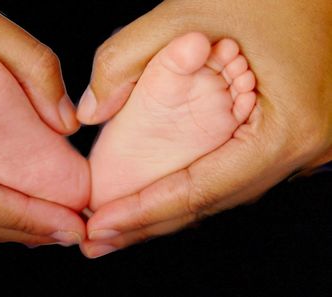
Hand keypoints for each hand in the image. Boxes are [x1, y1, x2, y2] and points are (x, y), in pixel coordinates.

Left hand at [79, 0, 331, 257]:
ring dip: (167, 209)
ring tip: (117, 226)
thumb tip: (89, 110)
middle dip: (148, 222)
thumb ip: (127, 57)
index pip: (200, 189)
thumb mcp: (191, 11)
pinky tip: (158, 195)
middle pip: (211, 202)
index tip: (98, 226)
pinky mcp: (292, 138)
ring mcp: (303, 150)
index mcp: (287, 129)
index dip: (144, 212)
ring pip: (222, 192)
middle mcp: (303, 152)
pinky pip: (234, 173)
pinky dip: (192, 187)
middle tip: (96, 241)